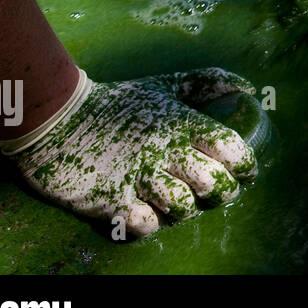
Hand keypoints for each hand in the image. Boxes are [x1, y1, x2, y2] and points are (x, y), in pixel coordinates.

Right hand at [5, 68, 258, 238]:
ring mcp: (137, 176)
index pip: (230, 148)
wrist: (57, 119)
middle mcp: (164, 150)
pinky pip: (146, 225)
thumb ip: (210, 83)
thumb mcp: (166, 85)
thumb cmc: (119, 103)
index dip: (246, 164)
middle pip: (214, 185)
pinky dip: (151, 222)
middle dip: (223, 193)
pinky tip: (147, 210)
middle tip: (216, 191)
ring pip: (184, 208)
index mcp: (181, 123)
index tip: (246, 171)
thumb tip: (251, 90)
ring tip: (181, 200)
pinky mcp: (111, 199)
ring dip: (187, 209)